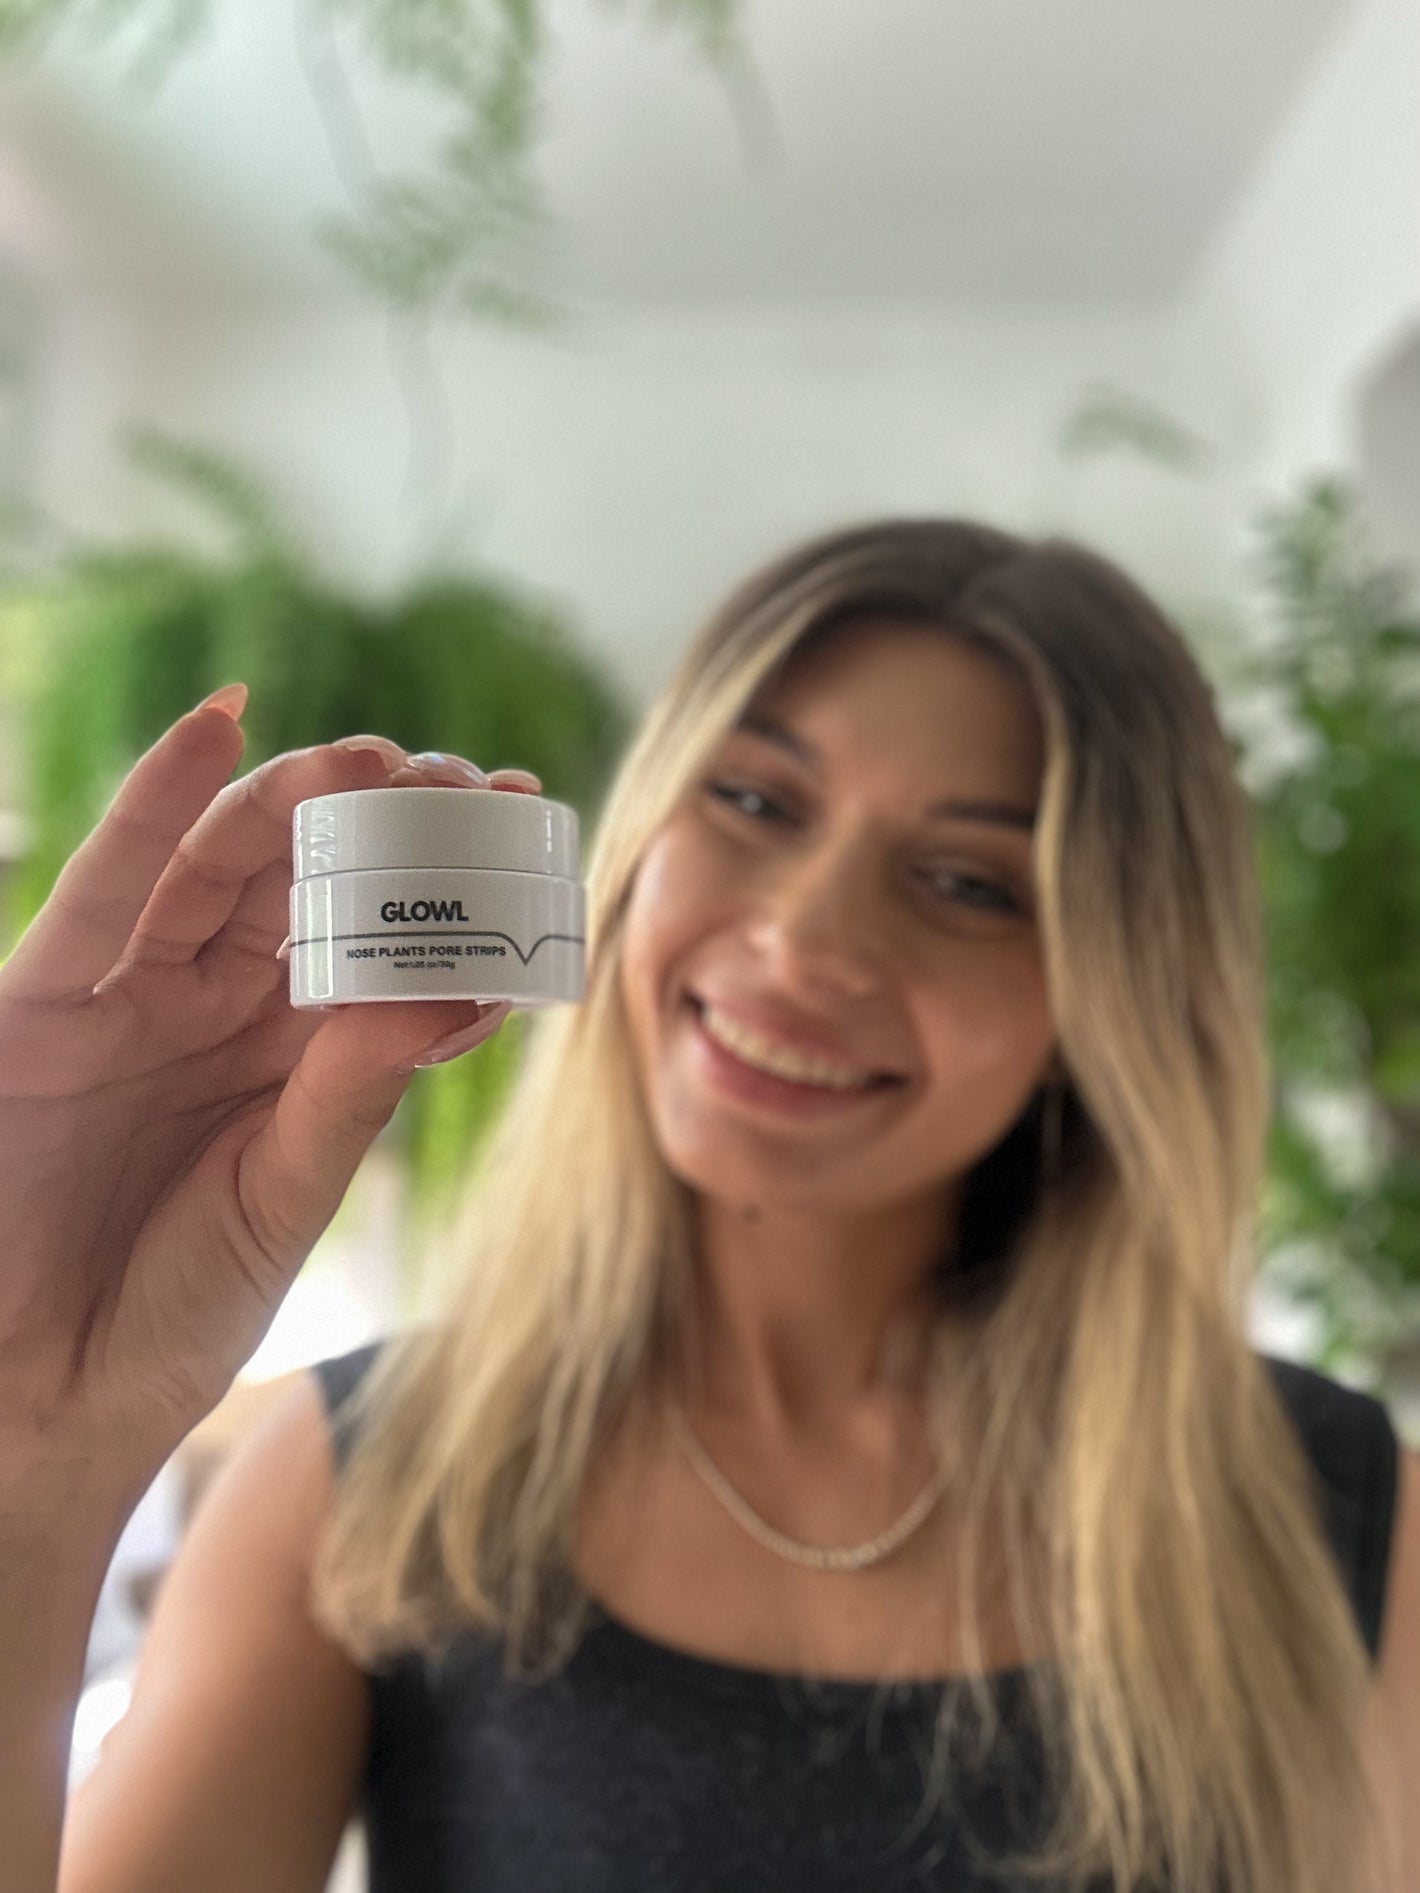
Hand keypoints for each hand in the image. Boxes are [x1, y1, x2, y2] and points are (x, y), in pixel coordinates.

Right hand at [0, 689, 539, 1478]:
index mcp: (293, 1059)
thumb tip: (462, 987)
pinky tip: (220, 722)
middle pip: (313, 886)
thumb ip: (355, 1091)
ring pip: (223, 868)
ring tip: (378, 760)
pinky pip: (108, 881)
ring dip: (297, 800)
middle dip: (388, 826)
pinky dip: (156, 798)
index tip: (525, 826)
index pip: (383, 945)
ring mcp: (136, 996)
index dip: (449, 887)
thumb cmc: (171, 1314)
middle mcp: (221, 1012)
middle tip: (466, 779)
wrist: (40, 1398)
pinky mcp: (50, 997)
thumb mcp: (286, 1194)